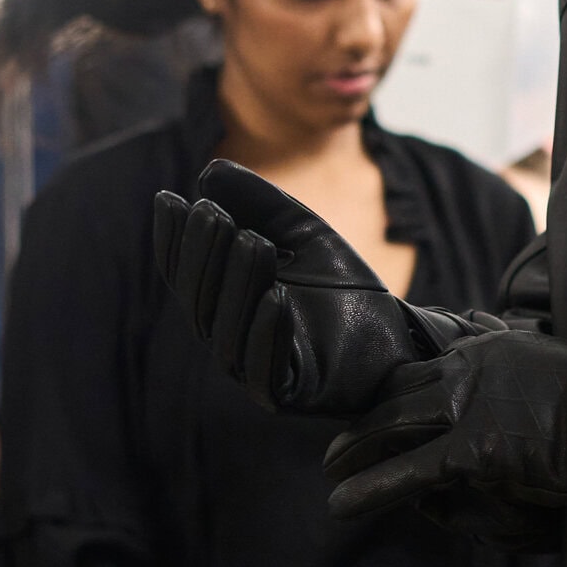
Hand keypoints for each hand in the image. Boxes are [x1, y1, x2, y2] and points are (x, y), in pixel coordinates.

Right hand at [153, 161, 467, 415]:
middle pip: (201, 301)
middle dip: (204, 255)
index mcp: (223, 304)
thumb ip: (262, 203)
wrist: (396, 335)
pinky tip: (276, 296)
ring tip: (252, 241)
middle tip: (213, 213)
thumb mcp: (303, 233)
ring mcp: (254, 371)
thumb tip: (209, 172)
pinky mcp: (288, 393)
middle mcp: (229, 338)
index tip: (170, 198)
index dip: (174, 238)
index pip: (185, 272)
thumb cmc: (342, 287)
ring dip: (238, 284)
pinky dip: (269, 332)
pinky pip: (267, 367)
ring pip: (228, 331)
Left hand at [324, 324, 566, 523]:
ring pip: (389, 428)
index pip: (422, 369)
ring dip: (352, 453)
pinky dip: (368, 490)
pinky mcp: (473, 449)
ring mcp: (468, 408)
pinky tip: (341, 507)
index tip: (374, 412)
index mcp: (487, 351)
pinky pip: (406, 473)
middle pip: (395, 395)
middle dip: (363, 423)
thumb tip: (492, 350)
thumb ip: (515, 362)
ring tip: (331, 473)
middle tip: (339, 446)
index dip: (392, 395)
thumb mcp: (551, 363)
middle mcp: (468, 370)